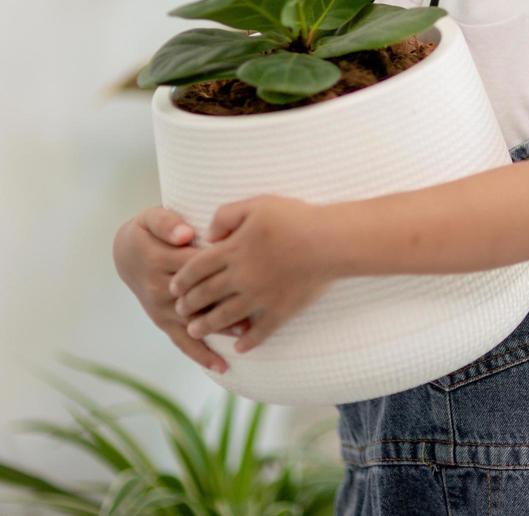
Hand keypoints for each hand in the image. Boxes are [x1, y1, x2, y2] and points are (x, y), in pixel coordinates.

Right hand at [112, 207, 247, 373]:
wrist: (126, 253)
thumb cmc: (150, 231)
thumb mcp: (153, 218)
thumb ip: (168, 223)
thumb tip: (185, 235)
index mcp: (161, 261)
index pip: (198, 266)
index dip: (223, 267)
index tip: (252, 268)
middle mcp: (160, 289)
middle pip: (199, 297)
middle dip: (226, 301)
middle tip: (257, 306)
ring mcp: (162, 310)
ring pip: (194, 322)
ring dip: (220, 329)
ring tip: (246, 334)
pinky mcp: (163, 322)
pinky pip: (182, 342)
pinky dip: (202, 354)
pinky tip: (222, 366)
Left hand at [170, 194, 334, 353]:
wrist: (331, 241)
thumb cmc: (296, 219)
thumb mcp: (257, 205)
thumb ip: (226, 216)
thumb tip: (209, 235)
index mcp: (233, 250)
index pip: (197, 268)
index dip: (182, 279)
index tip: (174, 287)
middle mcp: (241, 277)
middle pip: (206, 294)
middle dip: (189, 304)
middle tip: (180, 310)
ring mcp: (260, 297)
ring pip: (225, 316)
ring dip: (207, 325)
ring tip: (195, 331)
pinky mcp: (281, 309)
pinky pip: (261, 331)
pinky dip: (248, 341)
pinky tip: (240, 347)